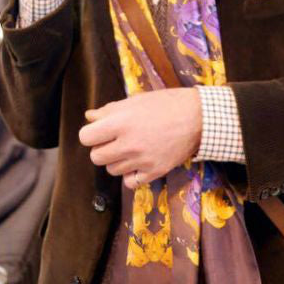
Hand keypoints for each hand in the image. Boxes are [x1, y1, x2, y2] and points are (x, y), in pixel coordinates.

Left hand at [78, 88, 201, 188]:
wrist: (197, 117)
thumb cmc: (166, 104)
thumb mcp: (135, 101)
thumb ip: (109, 110)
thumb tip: (89, 117)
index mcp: (121, 122)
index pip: (86, 137)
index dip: (91, 134)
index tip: (100, 131)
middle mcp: (129, 144)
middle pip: (96, 157)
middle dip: (102, 148)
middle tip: (115, 140)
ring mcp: (142, 160)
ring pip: (112, 170)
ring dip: (117, 161)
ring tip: (130, 149)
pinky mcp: (155, 172)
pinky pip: (130, 183)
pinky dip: (131, 175)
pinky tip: (138, 163)